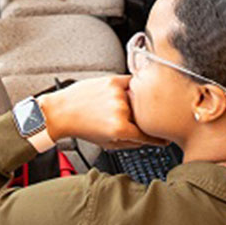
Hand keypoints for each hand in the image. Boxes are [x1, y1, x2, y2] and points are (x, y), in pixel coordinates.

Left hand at [38, 76, 163, 149]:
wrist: (62, 111)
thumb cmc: (82, 127)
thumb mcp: (107, 143)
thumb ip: (130, 144)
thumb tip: (149, 140)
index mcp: (120, 129)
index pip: (147, 135)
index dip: (157, 138)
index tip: (163, 138)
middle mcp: (120, 110)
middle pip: (143, 115)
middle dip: (142, 119)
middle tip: (134, 120)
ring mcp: (117, 94)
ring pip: (138, 98)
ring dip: (135, 102)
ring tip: (117, 107)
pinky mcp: (112, 80)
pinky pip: (131, 82)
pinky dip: (132, 86)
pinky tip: (128, 91)